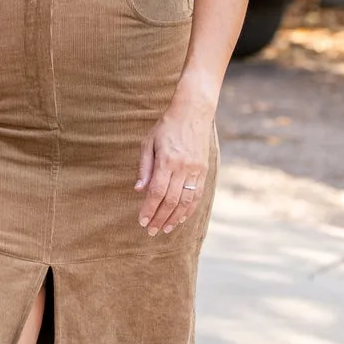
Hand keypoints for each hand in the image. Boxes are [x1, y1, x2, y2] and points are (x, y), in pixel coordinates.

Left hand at [136, 87, 213, 235]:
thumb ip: (144, 167)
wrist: (193, 112)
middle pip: (171, 200)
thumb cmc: (166, 126)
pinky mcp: (204, 170)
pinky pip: (198, 195)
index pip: (156, 192)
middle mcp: (183, 167)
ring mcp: (196, 170)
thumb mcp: (148, 142)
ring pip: (186, 201)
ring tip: (165, 229)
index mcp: (167, 160)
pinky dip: (189, 210)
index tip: (142, 221)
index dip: (149, 209)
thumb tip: (139, 190)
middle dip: (160, 218)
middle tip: (151, 231)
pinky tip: (181, 219)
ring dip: (175, 218)